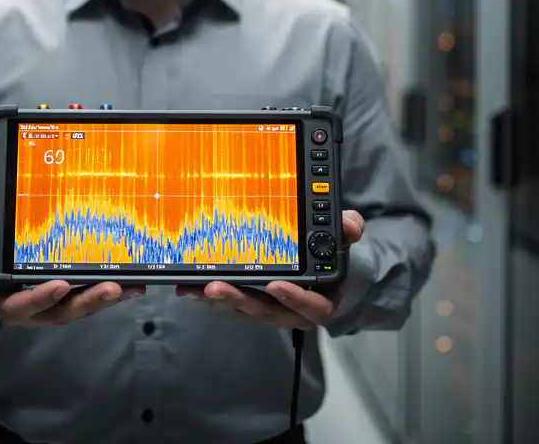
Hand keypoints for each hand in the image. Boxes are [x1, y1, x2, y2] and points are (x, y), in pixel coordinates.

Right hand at [0, 214, 144, 327]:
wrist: (2, 257)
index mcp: (3, 297)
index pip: (21, 303)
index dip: (41, 298)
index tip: (61, 284)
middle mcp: (30, 311)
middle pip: (59, 312)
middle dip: (85, 302)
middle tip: (109, 288)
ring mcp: (53, 308)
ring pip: (80, 310)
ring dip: (104, 300)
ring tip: (127, 287)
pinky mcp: (72, 302)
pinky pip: (93, 302)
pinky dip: (115, 295)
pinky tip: (135, 285)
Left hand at [175, 210, 365, 330]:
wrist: (317, 268)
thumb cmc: (326, 256)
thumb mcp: (340, 240)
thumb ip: (347, 231)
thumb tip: (350, 226)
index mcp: (320, 299)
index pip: (311, 306)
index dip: (294, 299)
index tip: (276, 285)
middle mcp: (292, 311)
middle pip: (267, 312)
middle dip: (242, 301)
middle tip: (219, 288)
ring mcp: (267, 309)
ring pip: (244, 309)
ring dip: (220, 300)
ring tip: (200, 288)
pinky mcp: (247, 304)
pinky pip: (228, 304)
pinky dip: (207, 296)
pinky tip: (189, 287)